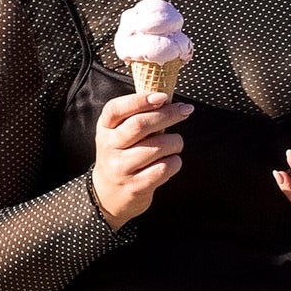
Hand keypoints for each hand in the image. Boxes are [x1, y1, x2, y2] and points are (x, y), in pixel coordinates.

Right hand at [89, 90, 192, 229]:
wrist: (108, 194)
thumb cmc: (120, 154)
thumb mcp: (117, 133)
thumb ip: (135, 117)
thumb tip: (166, 100)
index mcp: (105, 127)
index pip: (117, 108)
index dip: (141, 100)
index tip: (164, 96)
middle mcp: (110, 146)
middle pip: (140, 125)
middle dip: (167, 115)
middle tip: (185, 110)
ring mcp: (121, 168)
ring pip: (156, 148)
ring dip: (174, 141)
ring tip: (177, 142)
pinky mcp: (135, 187)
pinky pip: (162, 170)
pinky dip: (174, 162)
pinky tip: (173, 160)